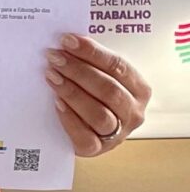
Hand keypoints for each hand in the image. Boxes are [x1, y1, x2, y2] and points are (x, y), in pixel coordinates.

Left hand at [46, 32, 149, 156]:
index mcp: (140, 89)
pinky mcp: (97, 150)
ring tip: (52, 76)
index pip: (118, 66)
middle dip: (78, 71)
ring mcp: (118, 134)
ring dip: (72, 92)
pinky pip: (84, 137)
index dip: (92, 52)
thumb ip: (91, 62)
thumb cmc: (96, 94)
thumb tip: (68, 42)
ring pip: (98, 114)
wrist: (88, 128)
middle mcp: (133, 113)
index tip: (68, 41)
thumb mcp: (102, 75)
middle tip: (55, 58)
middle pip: (108, 90)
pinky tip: (56, 102)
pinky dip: (69, 118)